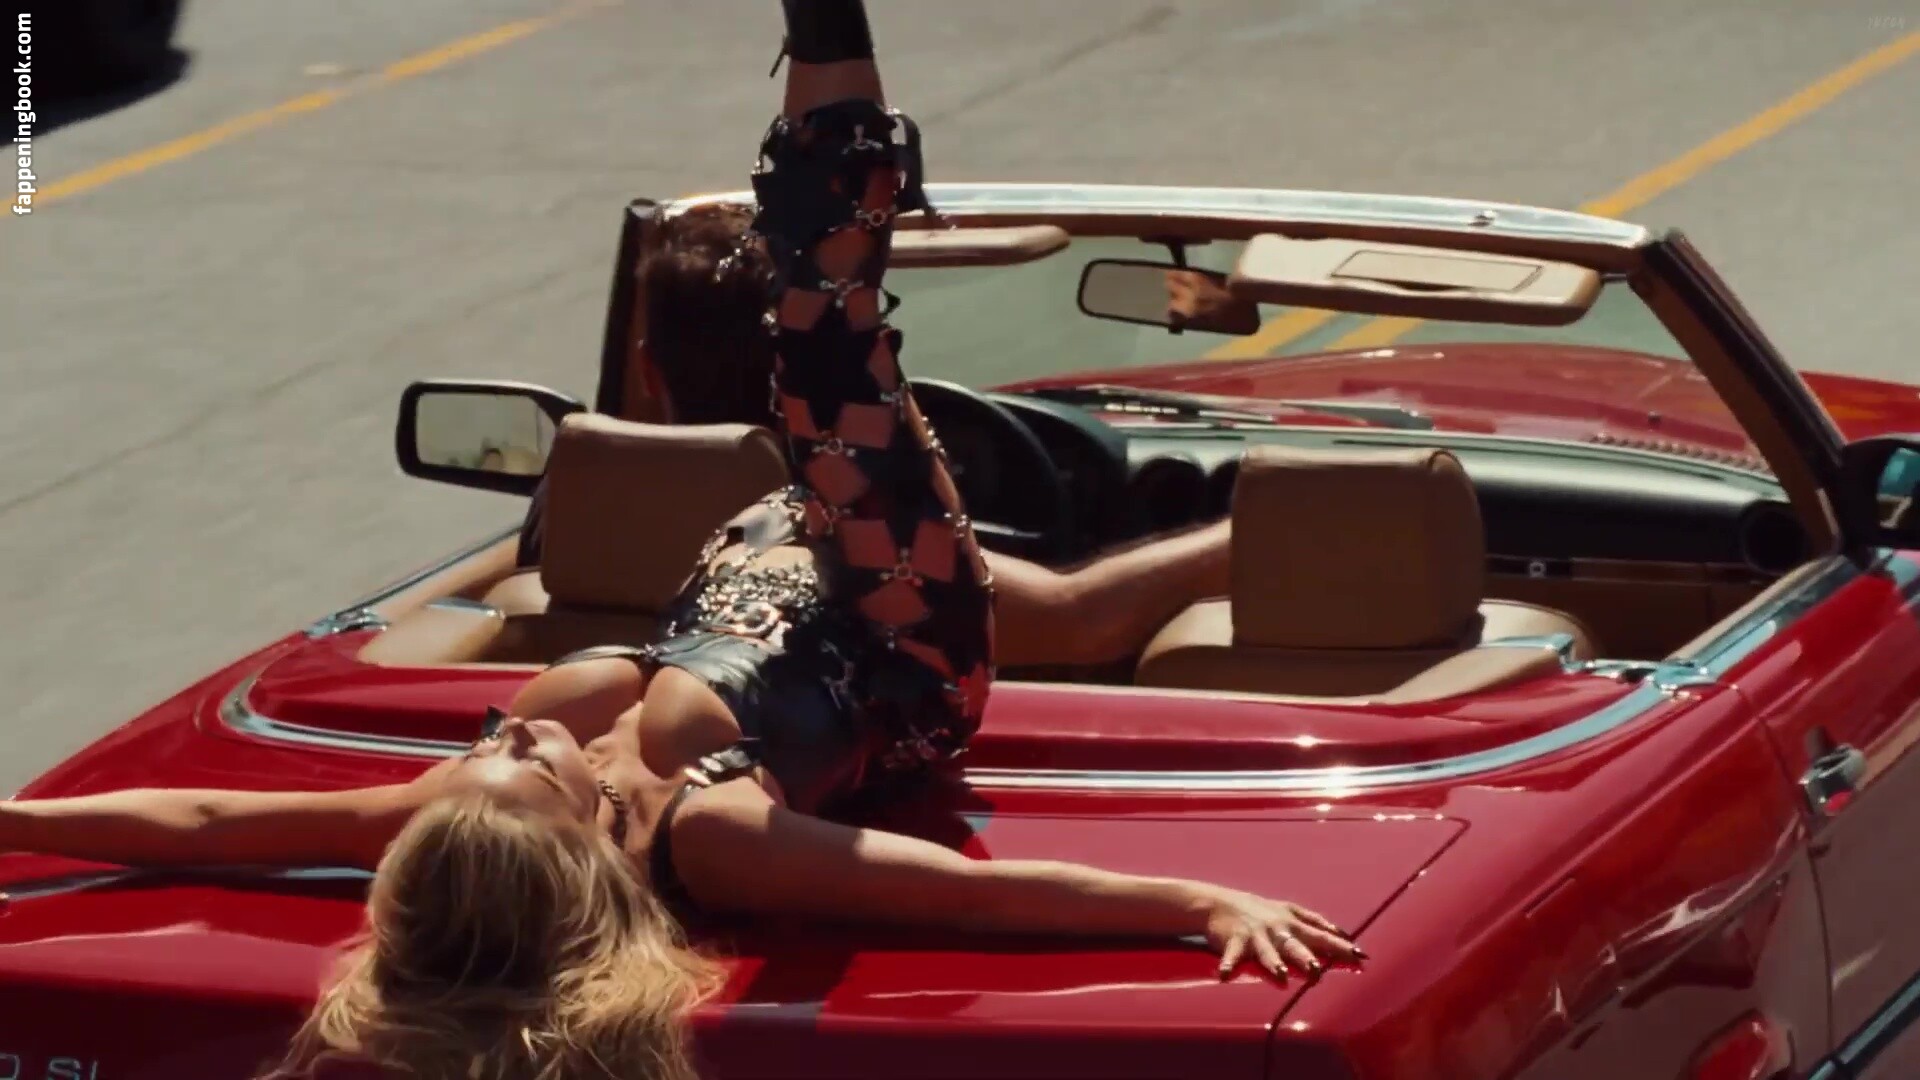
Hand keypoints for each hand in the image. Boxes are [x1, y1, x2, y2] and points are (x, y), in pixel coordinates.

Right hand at [1199, 887, 1365, 981]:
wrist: (1219, 903)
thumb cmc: (1259, 910)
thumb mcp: (1288, 911)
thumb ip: (1315, 922)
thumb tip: (1343, 933)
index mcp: (1292, 923)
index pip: (1321, 936)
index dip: (1340, 946)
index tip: (1360, 956)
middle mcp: (1276, 929)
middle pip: (1295, 945)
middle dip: (1307, 957)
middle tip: (1319, 969)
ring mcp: (1255, 935)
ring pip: (1266, 951)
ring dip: (1274, 962)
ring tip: (1281, 975)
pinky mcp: (1233, 941)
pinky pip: (1231, 956)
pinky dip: (1228, 964)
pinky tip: (1225, 976)